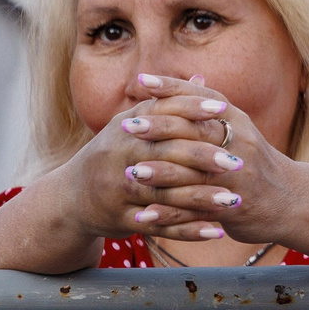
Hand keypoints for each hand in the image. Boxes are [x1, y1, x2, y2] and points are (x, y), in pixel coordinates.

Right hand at [42, 74, 276, 248]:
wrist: (70, 199)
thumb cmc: (113, 154)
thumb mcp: (132, 124)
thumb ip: (166, 104)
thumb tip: (200, 77)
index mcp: (125, 128)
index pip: (161, 113)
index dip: (191, 108)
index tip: (223, 108)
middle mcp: (117, 156)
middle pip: (165, 154)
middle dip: (203, 158)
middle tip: (238, 163)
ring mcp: (116, 190)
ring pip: (164, 194)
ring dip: (201, 199)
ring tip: (234, 201)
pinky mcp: (120, 219)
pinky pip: (159, 226)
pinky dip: (188, 230)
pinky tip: (215, 232)